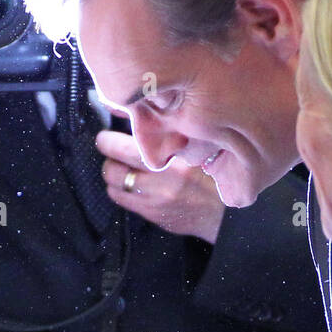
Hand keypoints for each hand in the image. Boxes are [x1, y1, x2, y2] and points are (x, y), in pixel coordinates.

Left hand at [96, 130, 224, 243]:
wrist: (225, 211)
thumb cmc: (212, 173)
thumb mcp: (195, 147)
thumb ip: (168, 133)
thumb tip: (135, 115)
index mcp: (172, 160)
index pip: (125, 149)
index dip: (109, 141)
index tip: (105, 135)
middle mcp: (160, 183)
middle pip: (113, 169)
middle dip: (107, 157)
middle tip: (108, 146)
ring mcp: (154, 202)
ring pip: (114, 186)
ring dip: (112, 174)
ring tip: (119, 164)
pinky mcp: (152, 215)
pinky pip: (123, 201)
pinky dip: (119, 190)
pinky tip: (128, 182)